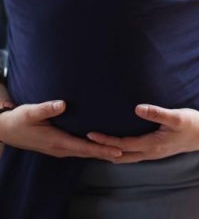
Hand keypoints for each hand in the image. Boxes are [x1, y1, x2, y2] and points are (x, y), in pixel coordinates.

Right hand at [0, 100, 121, 159]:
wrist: (8, 129)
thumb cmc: (20, 120)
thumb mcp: (31, 112)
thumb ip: (47, 108)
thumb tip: (63, 104)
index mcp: (57, 142)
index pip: (84, 147)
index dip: (101, 149)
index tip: (117, 150)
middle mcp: (61, 148)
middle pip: (89, 152)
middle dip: (107, 153)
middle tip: (127, 152)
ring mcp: (60, 148)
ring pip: (85, 152)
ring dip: (101, 151)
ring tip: (120, 150)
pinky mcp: (60, 145)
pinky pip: (80, 149)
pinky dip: (93, 148)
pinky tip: (102, 144)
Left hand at [87, 95, 198, 164]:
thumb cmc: (192, 122)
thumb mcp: (176, 116)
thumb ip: (157, 112)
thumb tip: (137, 108)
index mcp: (153, 144)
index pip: (123, 145)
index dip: (106, 141)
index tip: (91, 135)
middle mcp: (151, 152)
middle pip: (121, 155)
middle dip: (103, 150)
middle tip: (85, 144)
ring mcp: (154, 153)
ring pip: (127, 157)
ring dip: (111, 152)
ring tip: (96, 146)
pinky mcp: (157, 149)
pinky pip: (134, 154)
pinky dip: (122, 151)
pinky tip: (118, 144)